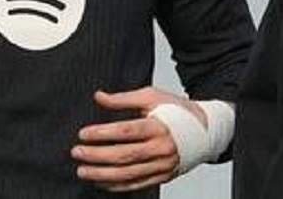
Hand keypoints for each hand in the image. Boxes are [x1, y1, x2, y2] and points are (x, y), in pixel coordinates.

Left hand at [72, 87, 206, 192]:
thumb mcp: (152, 97)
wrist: (205, 130)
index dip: (102, 134)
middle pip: (124, 155)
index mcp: (159, 126)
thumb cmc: (177, 111)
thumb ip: (123, 99)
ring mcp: (163, 165)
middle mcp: (162, 148)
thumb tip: (98, 97)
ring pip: (128, 174)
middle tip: (77, 152)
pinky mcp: (163, 176)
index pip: (126, 132)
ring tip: (82, 171)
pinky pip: (136, 185)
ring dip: (102, 174)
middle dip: (97, 156)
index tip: (83, 134)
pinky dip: (116, 186)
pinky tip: (100, 181)